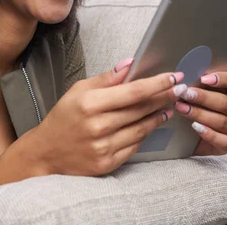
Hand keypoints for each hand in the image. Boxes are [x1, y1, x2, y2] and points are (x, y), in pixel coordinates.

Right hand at [23, 59, 185, 176]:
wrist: (46, 153)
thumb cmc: (63, 118)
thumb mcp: (78, 91)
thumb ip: (106, 79)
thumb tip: (130, 63)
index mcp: (90, 104)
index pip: (133, 92)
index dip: (157, 84)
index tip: (174, 77)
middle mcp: (98, 126)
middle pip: (141, 109)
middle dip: (164, 97)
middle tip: (179, 89)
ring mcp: (104, 147)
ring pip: (142, 128)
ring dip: (159, 116)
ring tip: (169, 106)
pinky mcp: (107, 163)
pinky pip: (135, 145)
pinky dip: (145, 133)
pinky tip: (151, 123)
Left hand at [173, 53, 226, 155]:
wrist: (187, 132)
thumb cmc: (196, 102)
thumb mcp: (200, 83)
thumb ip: (216, 67)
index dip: (223, 79)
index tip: (204, 77)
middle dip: (204, 97)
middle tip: (185, 92)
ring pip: (223, 121)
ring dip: (201, 113)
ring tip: (181, 108)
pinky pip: (222, 141)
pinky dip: (209, 133)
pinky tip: (195, 127)